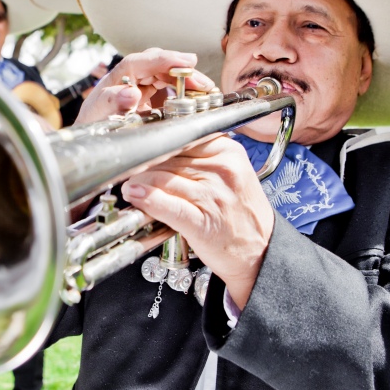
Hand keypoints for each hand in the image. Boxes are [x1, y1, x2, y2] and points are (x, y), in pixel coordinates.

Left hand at [74, 48, 214, 124]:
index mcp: (117, 77)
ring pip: (166, 74)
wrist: (88, 141)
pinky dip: (183, 89)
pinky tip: (196, 95)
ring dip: (187, 79)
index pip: (143, 61)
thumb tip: (132, 92)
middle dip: (183, 69)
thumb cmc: (90, 127)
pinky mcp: (148, 96)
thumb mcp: (97, 116)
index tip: (185, 62)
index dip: (165, 59)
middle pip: (160, 64)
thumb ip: (112, 102)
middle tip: (203, 82)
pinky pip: (168, 87)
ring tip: (205, 88)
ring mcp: (140, 85)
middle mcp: (130, 77)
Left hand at [121, 135, 273, 309]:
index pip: (182, 137)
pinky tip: (133, 195)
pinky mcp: (202, 221)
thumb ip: (198, 159)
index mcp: (229, 152)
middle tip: (127, 169)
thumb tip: (157, 149)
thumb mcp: (230, 175)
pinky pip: (167, 205)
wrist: (262, 252)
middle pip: (168, 157)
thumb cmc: (241, 214)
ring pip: (162, 178)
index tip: (140, 148)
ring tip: (128, 184)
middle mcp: (222, 170)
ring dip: (138, 181)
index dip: (156, 144)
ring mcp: (213, 196)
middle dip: (144, 164)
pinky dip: (146, 199)